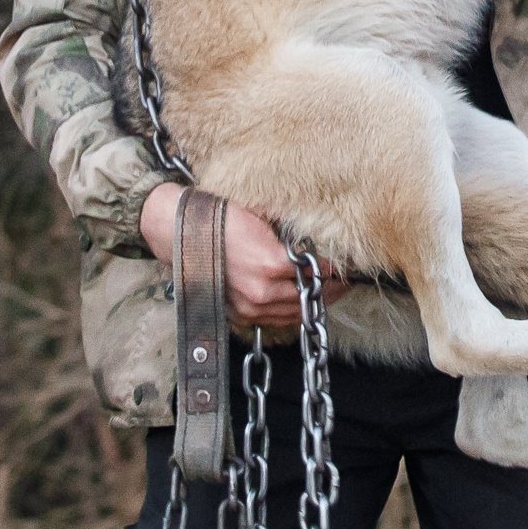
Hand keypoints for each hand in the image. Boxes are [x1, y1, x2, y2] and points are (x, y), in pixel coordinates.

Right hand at [140, 181, 350, 327]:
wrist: (178, 231)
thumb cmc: (217, 215)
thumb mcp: (259, 210)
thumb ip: (289, 221)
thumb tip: (318, 220)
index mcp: (270, 263)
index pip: (318, 271)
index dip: (337, 267)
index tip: (350, 264)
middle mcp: (261, 291)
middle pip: (310, 296)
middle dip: (332, 287)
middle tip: (347, 280)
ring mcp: (249, 307)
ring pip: (294, 312)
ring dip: (314, 302)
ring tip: (329, 291)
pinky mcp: (240, 314)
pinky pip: (275, 318)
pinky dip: (292, 310)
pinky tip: (301, 299)